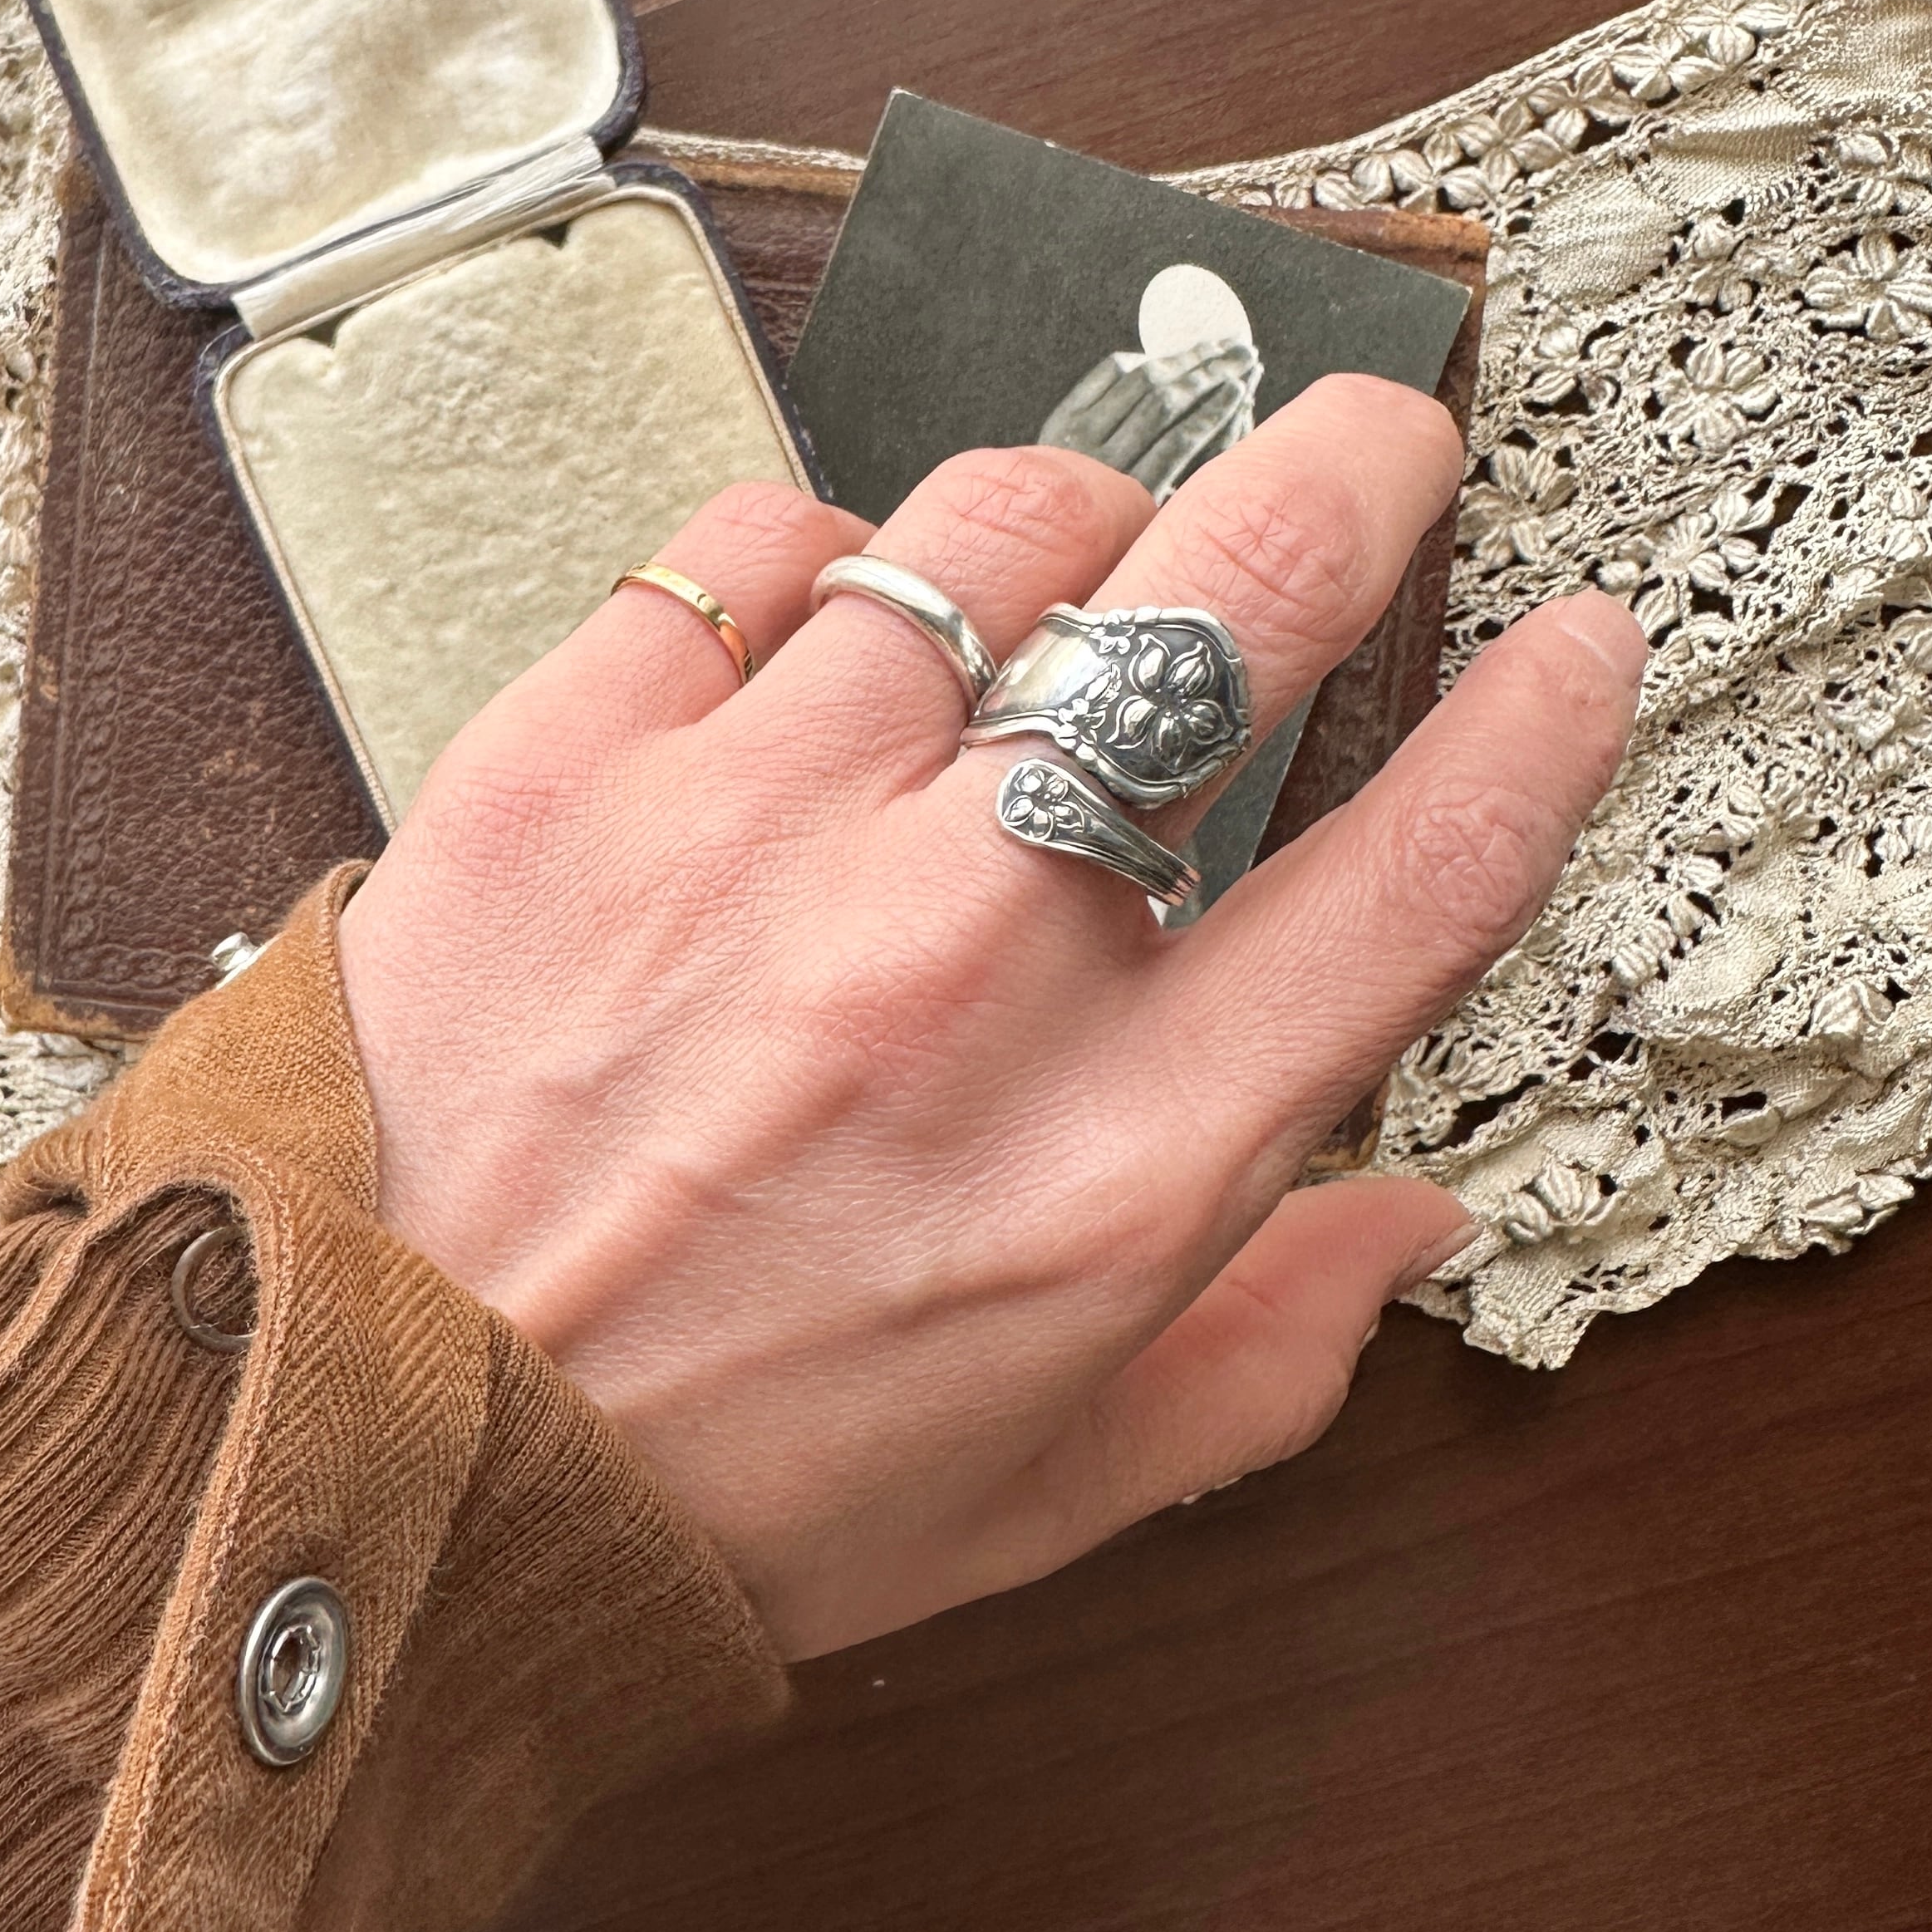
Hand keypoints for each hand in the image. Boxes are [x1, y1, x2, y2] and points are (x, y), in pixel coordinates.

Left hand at [337, 377, 1641, 1657]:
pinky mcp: (569, 756)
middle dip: (1351, 477)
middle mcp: (960, 960)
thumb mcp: (1031, 1491)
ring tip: (1061, 564)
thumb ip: (1258, 1359)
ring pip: (999, 523)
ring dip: (1076, 516)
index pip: (1411, 883)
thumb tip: (1408, 1224)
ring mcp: (757, 829)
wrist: (363, 1439)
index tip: (1567, 644)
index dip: (1532, 731)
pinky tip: (828, 627)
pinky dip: (829, 552)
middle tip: (1372, 440)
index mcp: (1111, 1163)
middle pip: (1232, 609)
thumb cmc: (702, 1481)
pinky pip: (760, 541)